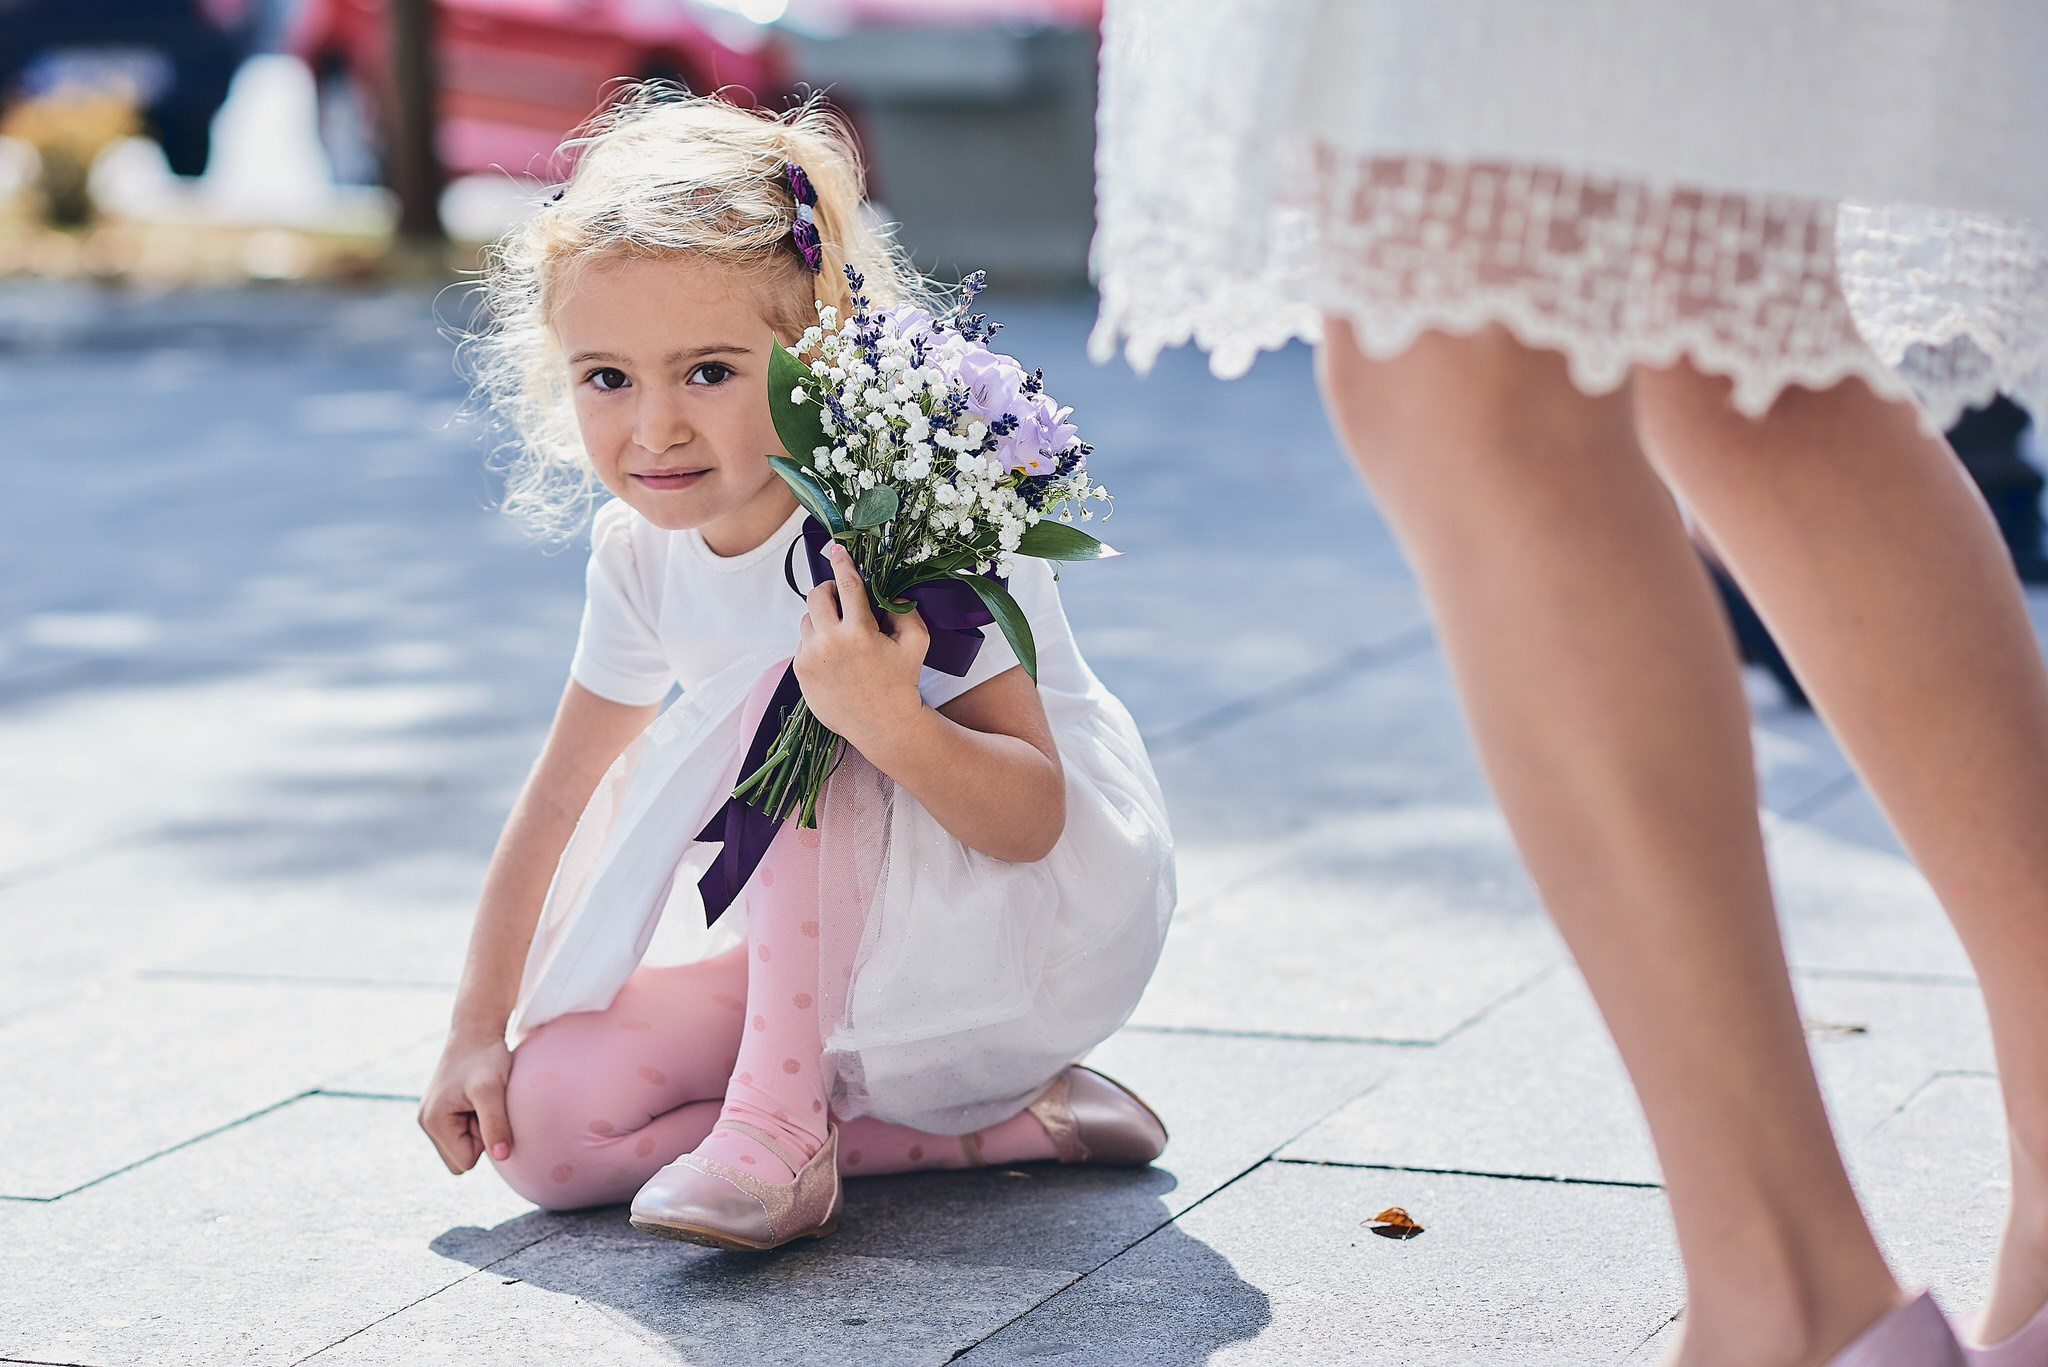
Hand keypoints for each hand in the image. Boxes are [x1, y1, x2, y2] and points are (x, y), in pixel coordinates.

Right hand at [418, 1030, 513, 1174]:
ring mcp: (432, 1116)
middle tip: (485, 1107)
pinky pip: (462, 1133)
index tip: (487, 1111)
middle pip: (461, 1159)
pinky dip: (475, 1121)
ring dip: (478, 1130)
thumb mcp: (493, 1090)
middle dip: (478, 1140)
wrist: (478, 1029)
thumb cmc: (486, 1056)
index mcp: (432, 1122)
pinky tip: (478, 1099)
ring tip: (482, 1101)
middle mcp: (426, 1122)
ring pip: (462, 1147)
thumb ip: (495, 1123)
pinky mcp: (441, 1110)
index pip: (465, 1162)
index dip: (484, 1142)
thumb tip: (501, 1157)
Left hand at [794, 542, 927, 749]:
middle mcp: (830, 642)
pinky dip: (817, 642)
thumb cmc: (901, 682)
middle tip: (842, 598)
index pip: (847, 584)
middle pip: (817, 595)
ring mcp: (811, 657)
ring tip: (841, 634)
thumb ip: (907, 611)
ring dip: (822, 618)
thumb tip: (891, 593)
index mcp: (859, 631)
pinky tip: (835, 657)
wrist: (882, 724)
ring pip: (807, 619)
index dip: (842, 562)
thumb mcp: (917, 643)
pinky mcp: (800, 671)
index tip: (837, 549)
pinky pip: (803, 643)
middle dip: (829, 590)